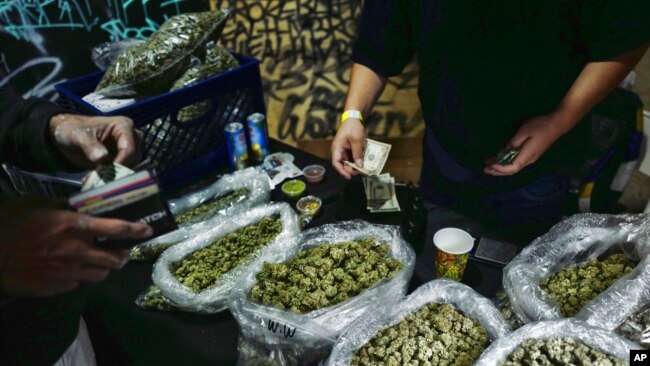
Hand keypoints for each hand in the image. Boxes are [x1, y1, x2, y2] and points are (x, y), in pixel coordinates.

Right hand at [0, 202, 152, 297]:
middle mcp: (76, 250)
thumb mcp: (37, 204)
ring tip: (99, 263)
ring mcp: (67, 272)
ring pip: (100, 275)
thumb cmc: (10, 222)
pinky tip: (69, 271)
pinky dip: (77, 278)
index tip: (148, 230)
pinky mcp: (56, 287)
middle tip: (123, 253)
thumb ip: (63, 206)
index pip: (116, 229)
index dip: (136, 230)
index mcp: (74, 226)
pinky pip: (76, 284)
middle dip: (123, 256)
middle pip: (114, 259)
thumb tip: (78, 207)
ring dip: (103, 269)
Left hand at [49, 114, 142, 168]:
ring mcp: (126, 149)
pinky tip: (94, 178)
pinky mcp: (120, 160)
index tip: (109, 172)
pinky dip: (108, 177)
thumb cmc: (74, 129)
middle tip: (101, 177)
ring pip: (129, 167)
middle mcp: (129, 137)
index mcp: (123, 126)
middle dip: (118, 169)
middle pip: (133, 158)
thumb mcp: (79, 135)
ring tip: (94, 177)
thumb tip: (102, 158)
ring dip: (113, 175)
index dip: (121, 161)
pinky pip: (120, 172)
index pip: (129, 147)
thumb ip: (90, 145)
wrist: (67, 135)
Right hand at [331, 118, 365, 178]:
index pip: (336, 163)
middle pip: (342, 164)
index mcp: (337, 148)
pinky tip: (363, 161)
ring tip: (363, 167)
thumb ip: (357, 153)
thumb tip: (359, 166)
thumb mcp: (356, 140)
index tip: (349, 176)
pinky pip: (352, 156)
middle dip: (350, 169)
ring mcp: (343, 149)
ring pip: (348, 161)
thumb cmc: (353, 127)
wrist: (354, 117)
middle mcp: (338, 150)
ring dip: (355, 164)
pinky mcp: (348, 148)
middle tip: (360, 171)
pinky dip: (357, 159)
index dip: (342, 171)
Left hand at [484, 113, 566, 175]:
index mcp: (528, 155)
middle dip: (497, 171)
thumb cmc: (540, 126)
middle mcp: (529, 160)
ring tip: (488, 166)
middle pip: (512, 170)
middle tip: (484, 169)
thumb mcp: (524, 131)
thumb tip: (504, 152)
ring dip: (501, 168)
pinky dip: (506, 163)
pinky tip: (499, 160)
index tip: (490, 165)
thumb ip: (514, 143)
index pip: (513, 167)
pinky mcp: (530, 154)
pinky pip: (516, 162)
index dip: (500, 168)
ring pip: (514, 167)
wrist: (557, 124)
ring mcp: (531, 158)